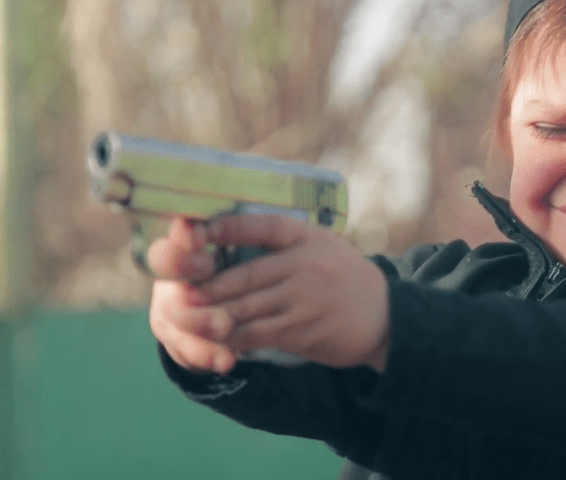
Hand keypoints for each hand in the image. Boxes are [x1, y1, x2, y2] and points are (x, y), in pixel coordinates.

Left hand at [148, 215, 390, 373]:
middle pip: (244, 275)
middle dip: (208, 285)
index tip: (200, 231)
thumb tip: (227, 231)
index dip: (229, 228)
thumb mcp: (321, 245)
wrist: (384, 317)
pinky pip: (259, 335)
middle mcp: (306, 266)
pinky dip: (234, 338)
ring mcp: (304, 300)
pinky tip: (218, 338)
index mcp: (308, 238)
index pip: (264, 226)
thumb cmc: (344, 276)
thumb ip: (283, 240)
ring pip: (246, 309)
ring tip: (190, 317)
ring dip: (214, 316)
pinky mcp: (302, 330)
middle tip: (180, 290)